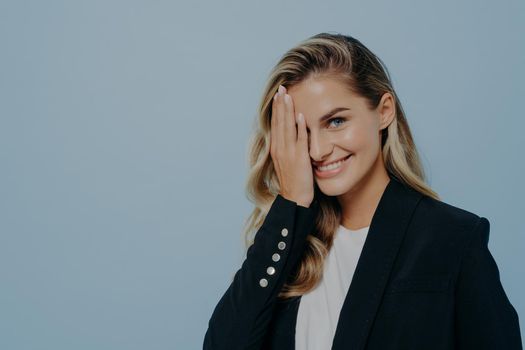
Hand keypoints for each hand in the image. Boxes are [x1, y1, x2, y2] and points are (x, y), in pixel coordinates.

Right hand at [270, 85, 313, 207]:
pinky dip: (299, 127)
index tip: (278, 95)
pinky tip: (300, 115)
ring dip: (287, 110)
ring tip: (288, 95)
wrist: (294, 199)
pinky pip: (299, 140)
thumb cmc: (293, 181)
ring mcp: (289, 153)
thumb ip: (287, 147)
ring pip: (287, 127)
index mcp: (276, 148)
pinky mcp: (299, 158)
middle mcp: (280, 148)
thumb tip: (291, 134)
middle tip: (281, 88)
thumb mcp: (286, 161)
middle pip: (279, 122)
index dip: (276, 109)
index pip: (276, 124)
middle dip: (280, 104)